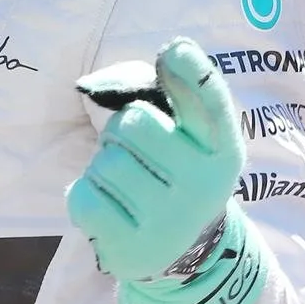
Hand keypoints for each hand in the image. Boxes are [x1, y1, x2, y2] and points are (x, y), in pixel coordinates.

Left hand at [68, 37, 269, 303]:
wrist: (183, 253)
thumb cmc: (174, 171)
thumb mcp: (187, 137)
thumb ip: (163, 96)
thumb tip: (100, 84)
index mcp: (221, 149)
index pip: (210, 104)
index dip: (193, 74)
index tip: (175, 50)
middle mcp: (204, 185)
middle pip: (133, 122)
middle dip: (123, 131)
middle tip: (138, 156)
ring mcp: (170, 221)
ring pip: (105, 161)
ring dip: (104, 165)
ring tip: (129, 187)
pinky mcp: (133, 248)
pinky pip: (83, 196)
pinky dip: (85, 196)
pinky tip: (111, 210)